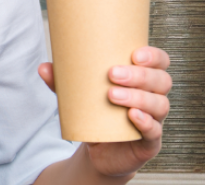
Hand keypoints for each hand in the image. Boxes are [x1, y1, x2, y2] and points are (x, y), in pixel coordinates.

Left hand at [38, 47, 170, 177]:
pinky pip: (155, 131)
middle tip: (112, 73)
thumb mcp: (79, 96)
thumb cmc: (96, 114)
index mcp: (143, 79)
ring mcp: (155, 120)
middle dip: (139, 75)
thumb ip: (63, 82)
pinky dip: (146, 122)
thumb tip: (43, 67)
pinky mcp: (150, 142)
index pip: (160, 62)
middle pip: (161, 81)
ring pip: (159, 104)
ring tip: (112, 95)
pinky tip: (132, 115)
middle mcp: (154, 97)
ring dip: (138, 97)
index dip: (153, 56)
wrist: (99, 150)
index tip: (135, 54)